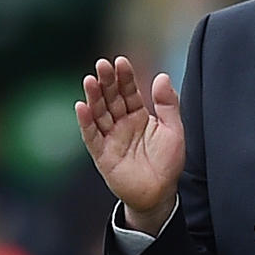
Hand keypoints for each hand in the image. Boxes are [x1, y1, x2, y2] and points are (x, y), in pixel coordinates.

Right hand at [75, 56, 183, 234]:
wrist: (160, 193)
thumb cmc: (167, 162)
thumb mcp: (174, 130)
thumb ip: (167, 104)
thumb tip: (162, 75)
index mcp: (138, 115)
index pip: (129, 91)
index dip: (125, 77)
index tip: (121, 61)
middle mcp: (122, 124)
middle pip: (111, 98)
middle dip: (106, 81)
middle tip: (102, 64)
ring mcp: (110, 138)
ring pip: (99, 113)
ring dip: (93, 97)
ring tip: (90, 80)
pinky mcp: (102, 154)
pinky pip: (92, 136)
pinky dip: (86, 122)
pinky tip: (81, 107)